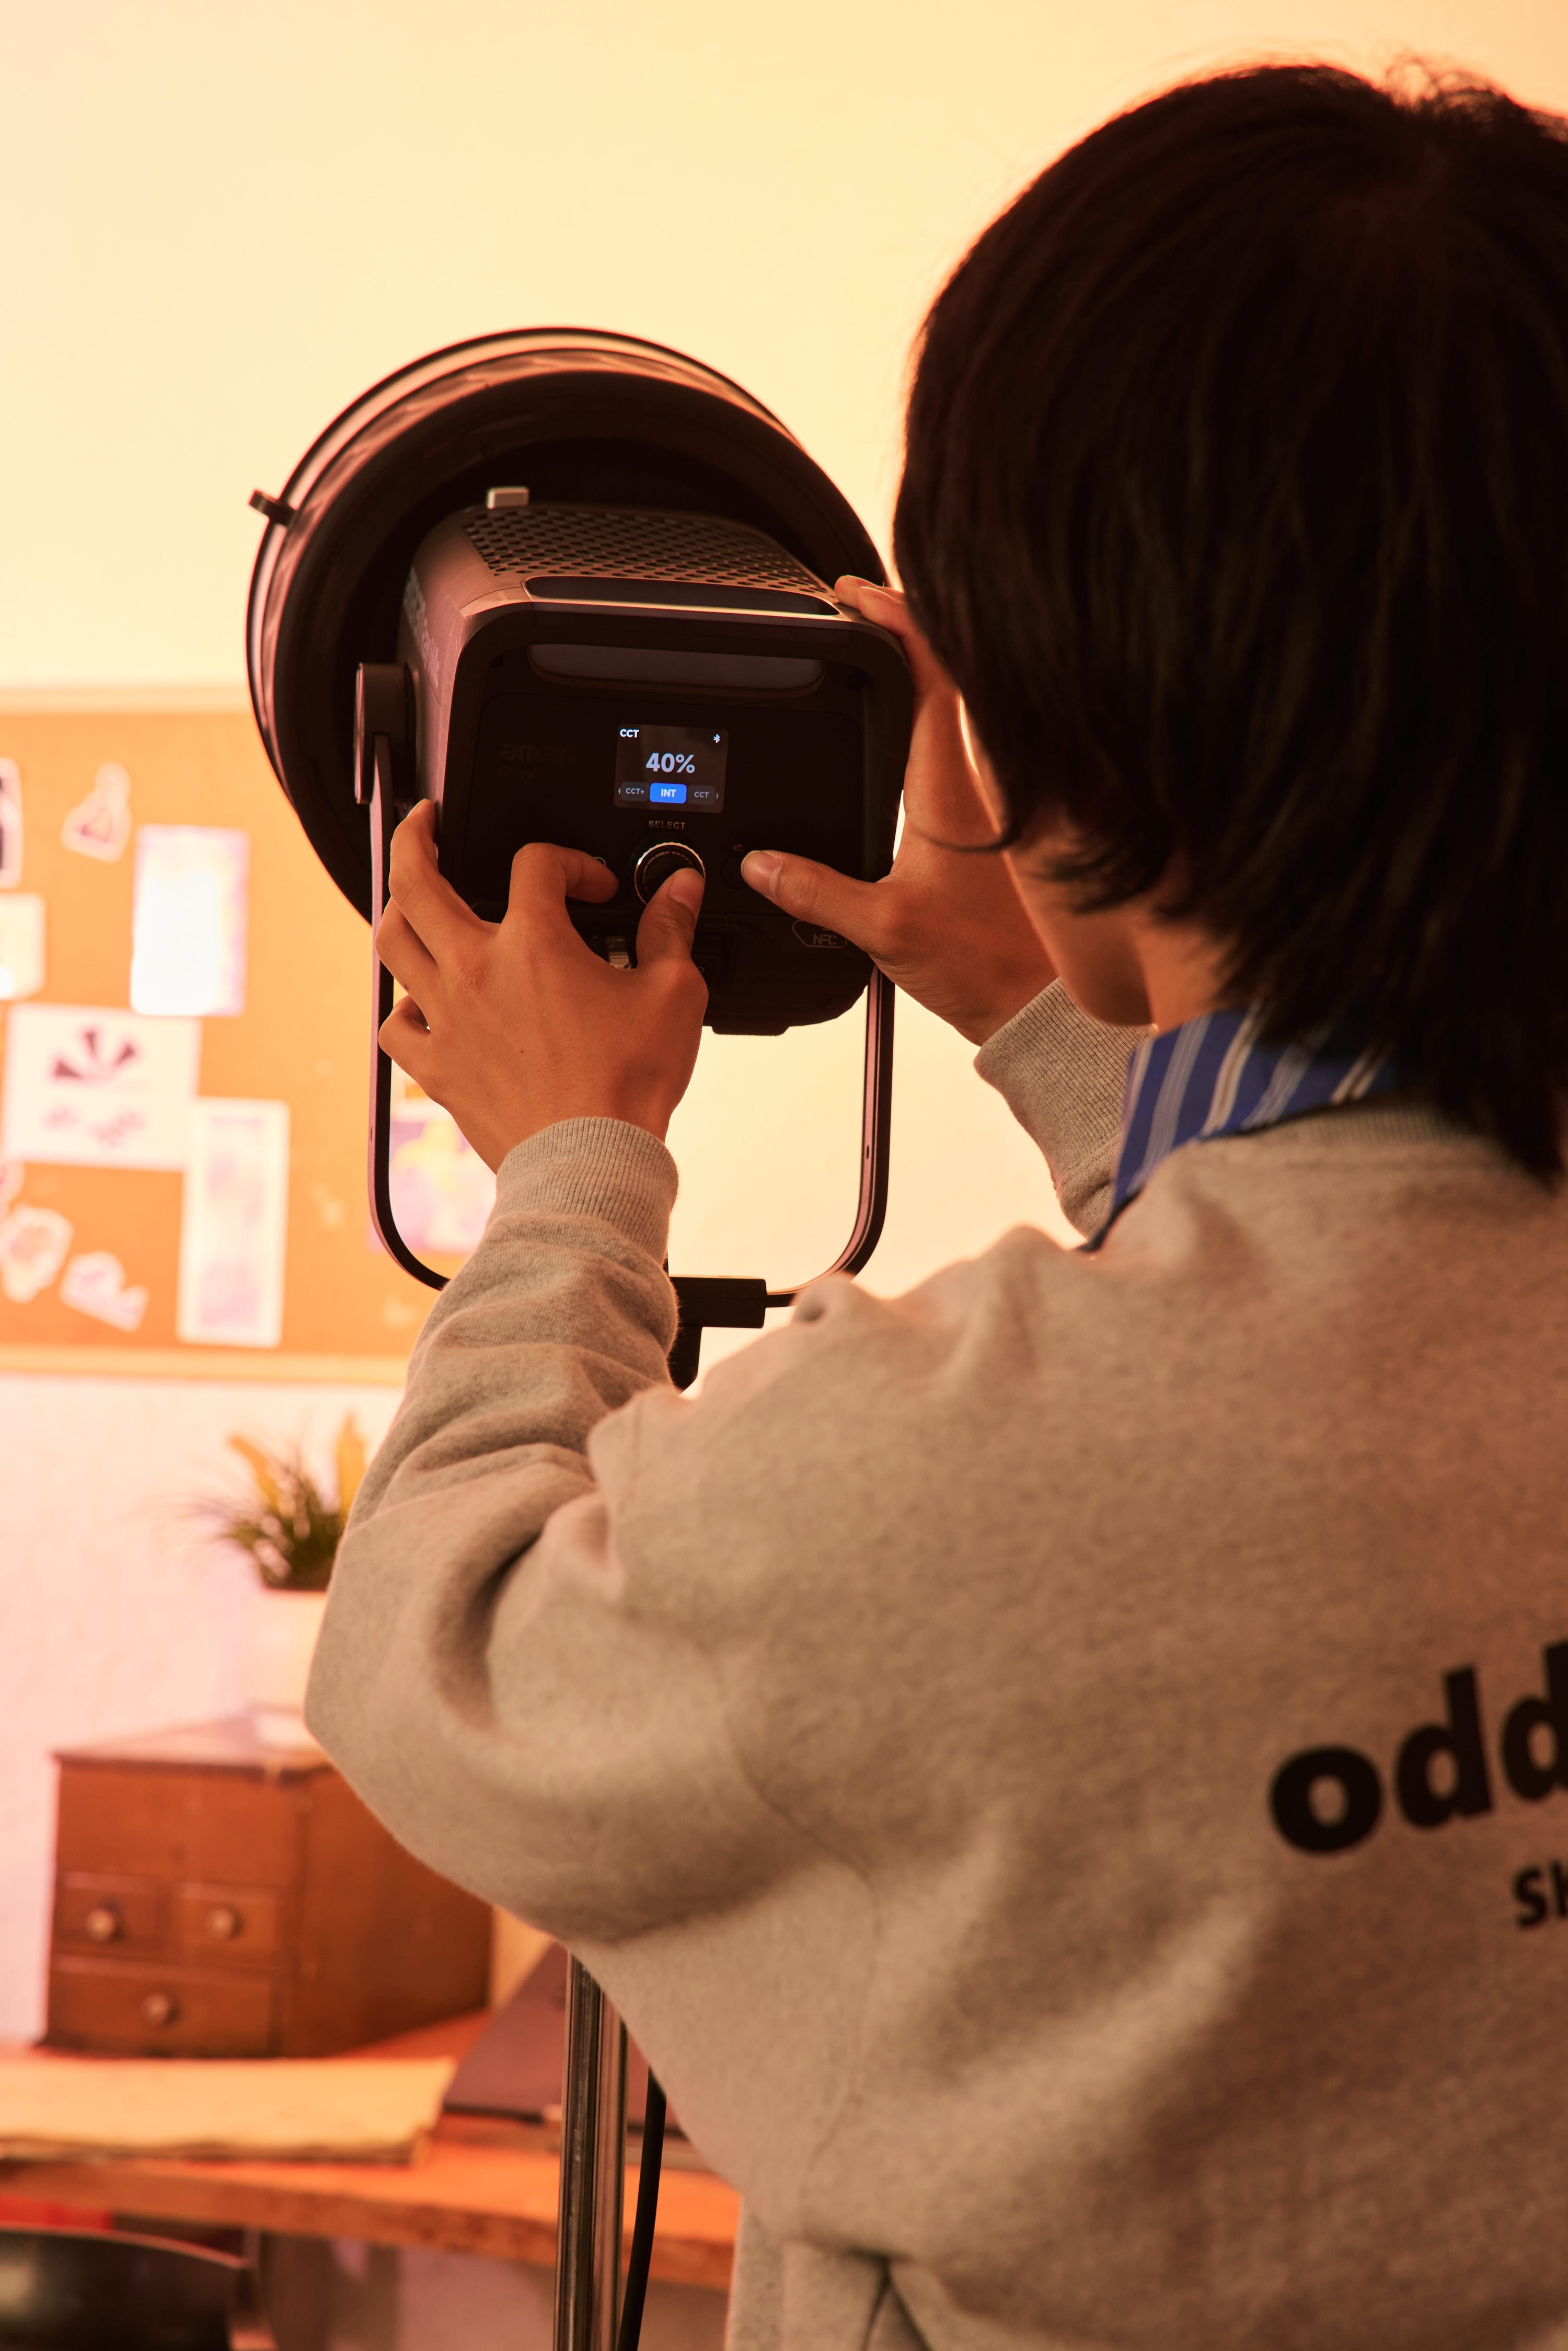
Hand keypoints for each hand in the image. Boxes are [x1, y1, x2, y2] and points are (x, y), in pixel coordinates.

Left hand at [375, 802, 707, 1169]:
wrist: (591, 1162)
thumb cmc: (627, 1087)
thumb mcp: (673, 995)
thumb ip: (672, 931)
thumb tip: (680, 890)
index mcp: (534, 944)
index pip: (537, 864)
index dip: (571, 862)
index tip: (594, 888)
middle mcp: (476, 971)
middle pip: (417, 879)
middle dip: (416, 838)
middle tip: (426, 823)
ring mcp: (447, 1018)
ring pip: (391, 942)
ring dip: (399, 910)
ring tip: (412, 899)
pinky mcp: (437, 1066)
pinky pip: (396, 1025)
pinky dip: (403, 1005)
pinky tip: (422, 1002)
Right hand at [741, 579, 1054, 1043]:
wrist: (1036, 1007)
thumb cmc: (984, 967)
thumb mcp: (884, 929)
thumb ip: (816, 892)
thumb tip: (761, 866)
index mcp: (948, 790)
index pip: (932, 675)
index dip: (897, 620)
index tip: (856, 594)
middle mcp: (972, 785)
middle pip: (946, 677)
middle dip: (899, 629)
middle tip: (852, 609)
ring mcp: (984, 804)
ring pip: (953, 714)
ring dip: (915, 673)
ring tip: (867, 653)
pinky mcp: (984, 830)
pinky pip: (950, 755)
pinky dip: (922, 723)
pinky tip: (896, 731)